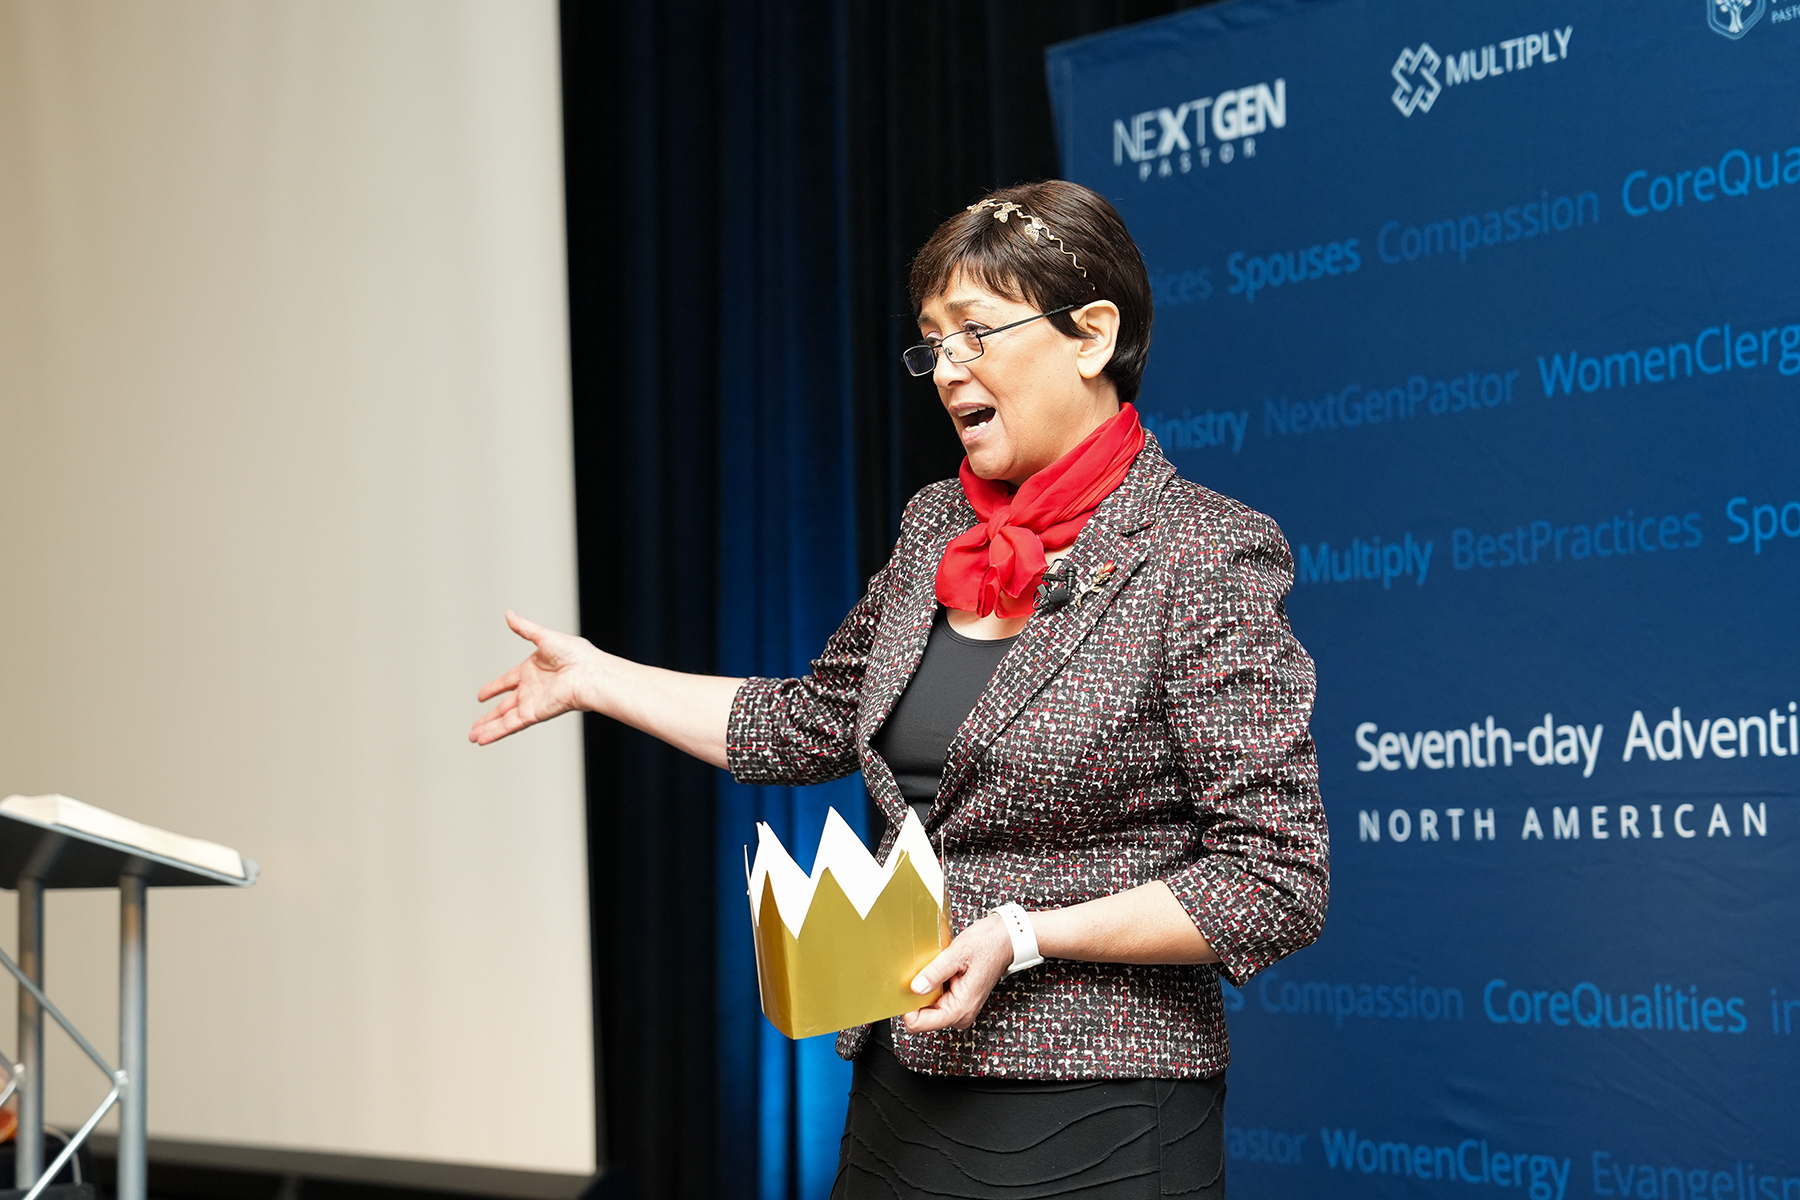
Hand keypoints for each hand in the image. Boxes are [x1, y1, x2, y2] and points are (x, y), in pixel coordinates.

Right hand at [469, 611, 598, 744]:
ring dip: (488, 728)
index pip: (507, 681)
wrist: (590, 674)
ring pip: (505, 719)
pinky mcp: (535, 714)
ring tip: (473, 736)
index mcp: (532, 671)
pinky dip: (497, 732)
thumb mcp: (544, 637)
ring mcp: (532, 703)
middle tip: (474, 727)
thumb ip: (524, 628)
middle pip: (504, 706)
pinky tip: (484, 738)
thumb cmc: (577, 655)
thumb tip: (509, 614)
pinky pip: (511, 724)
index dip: (494, 688)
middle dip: (488, 717)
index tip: (482, 695)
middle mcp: (531, 689)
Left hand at [900, 914, 1015, 1032]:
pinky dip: (929, 987)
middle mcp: (960, 1014)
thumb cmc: (987, 945)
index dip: (906, 1008)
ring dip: (923, 990)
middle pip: (921, 1017)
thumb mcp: (958, 954)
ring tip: (931, 970)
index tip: (905, 989)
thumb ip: (935, 973)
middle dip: (915, 998)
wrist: (1005, 939)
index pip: (919, 1024)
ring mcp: (959, 1009)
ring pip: (926, 1009)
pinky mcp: (957, 1001)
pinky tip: (936, 972)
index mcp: (960, 1009)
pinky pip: (934, 1000)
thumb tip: (915, 988)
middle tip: (920, 974)